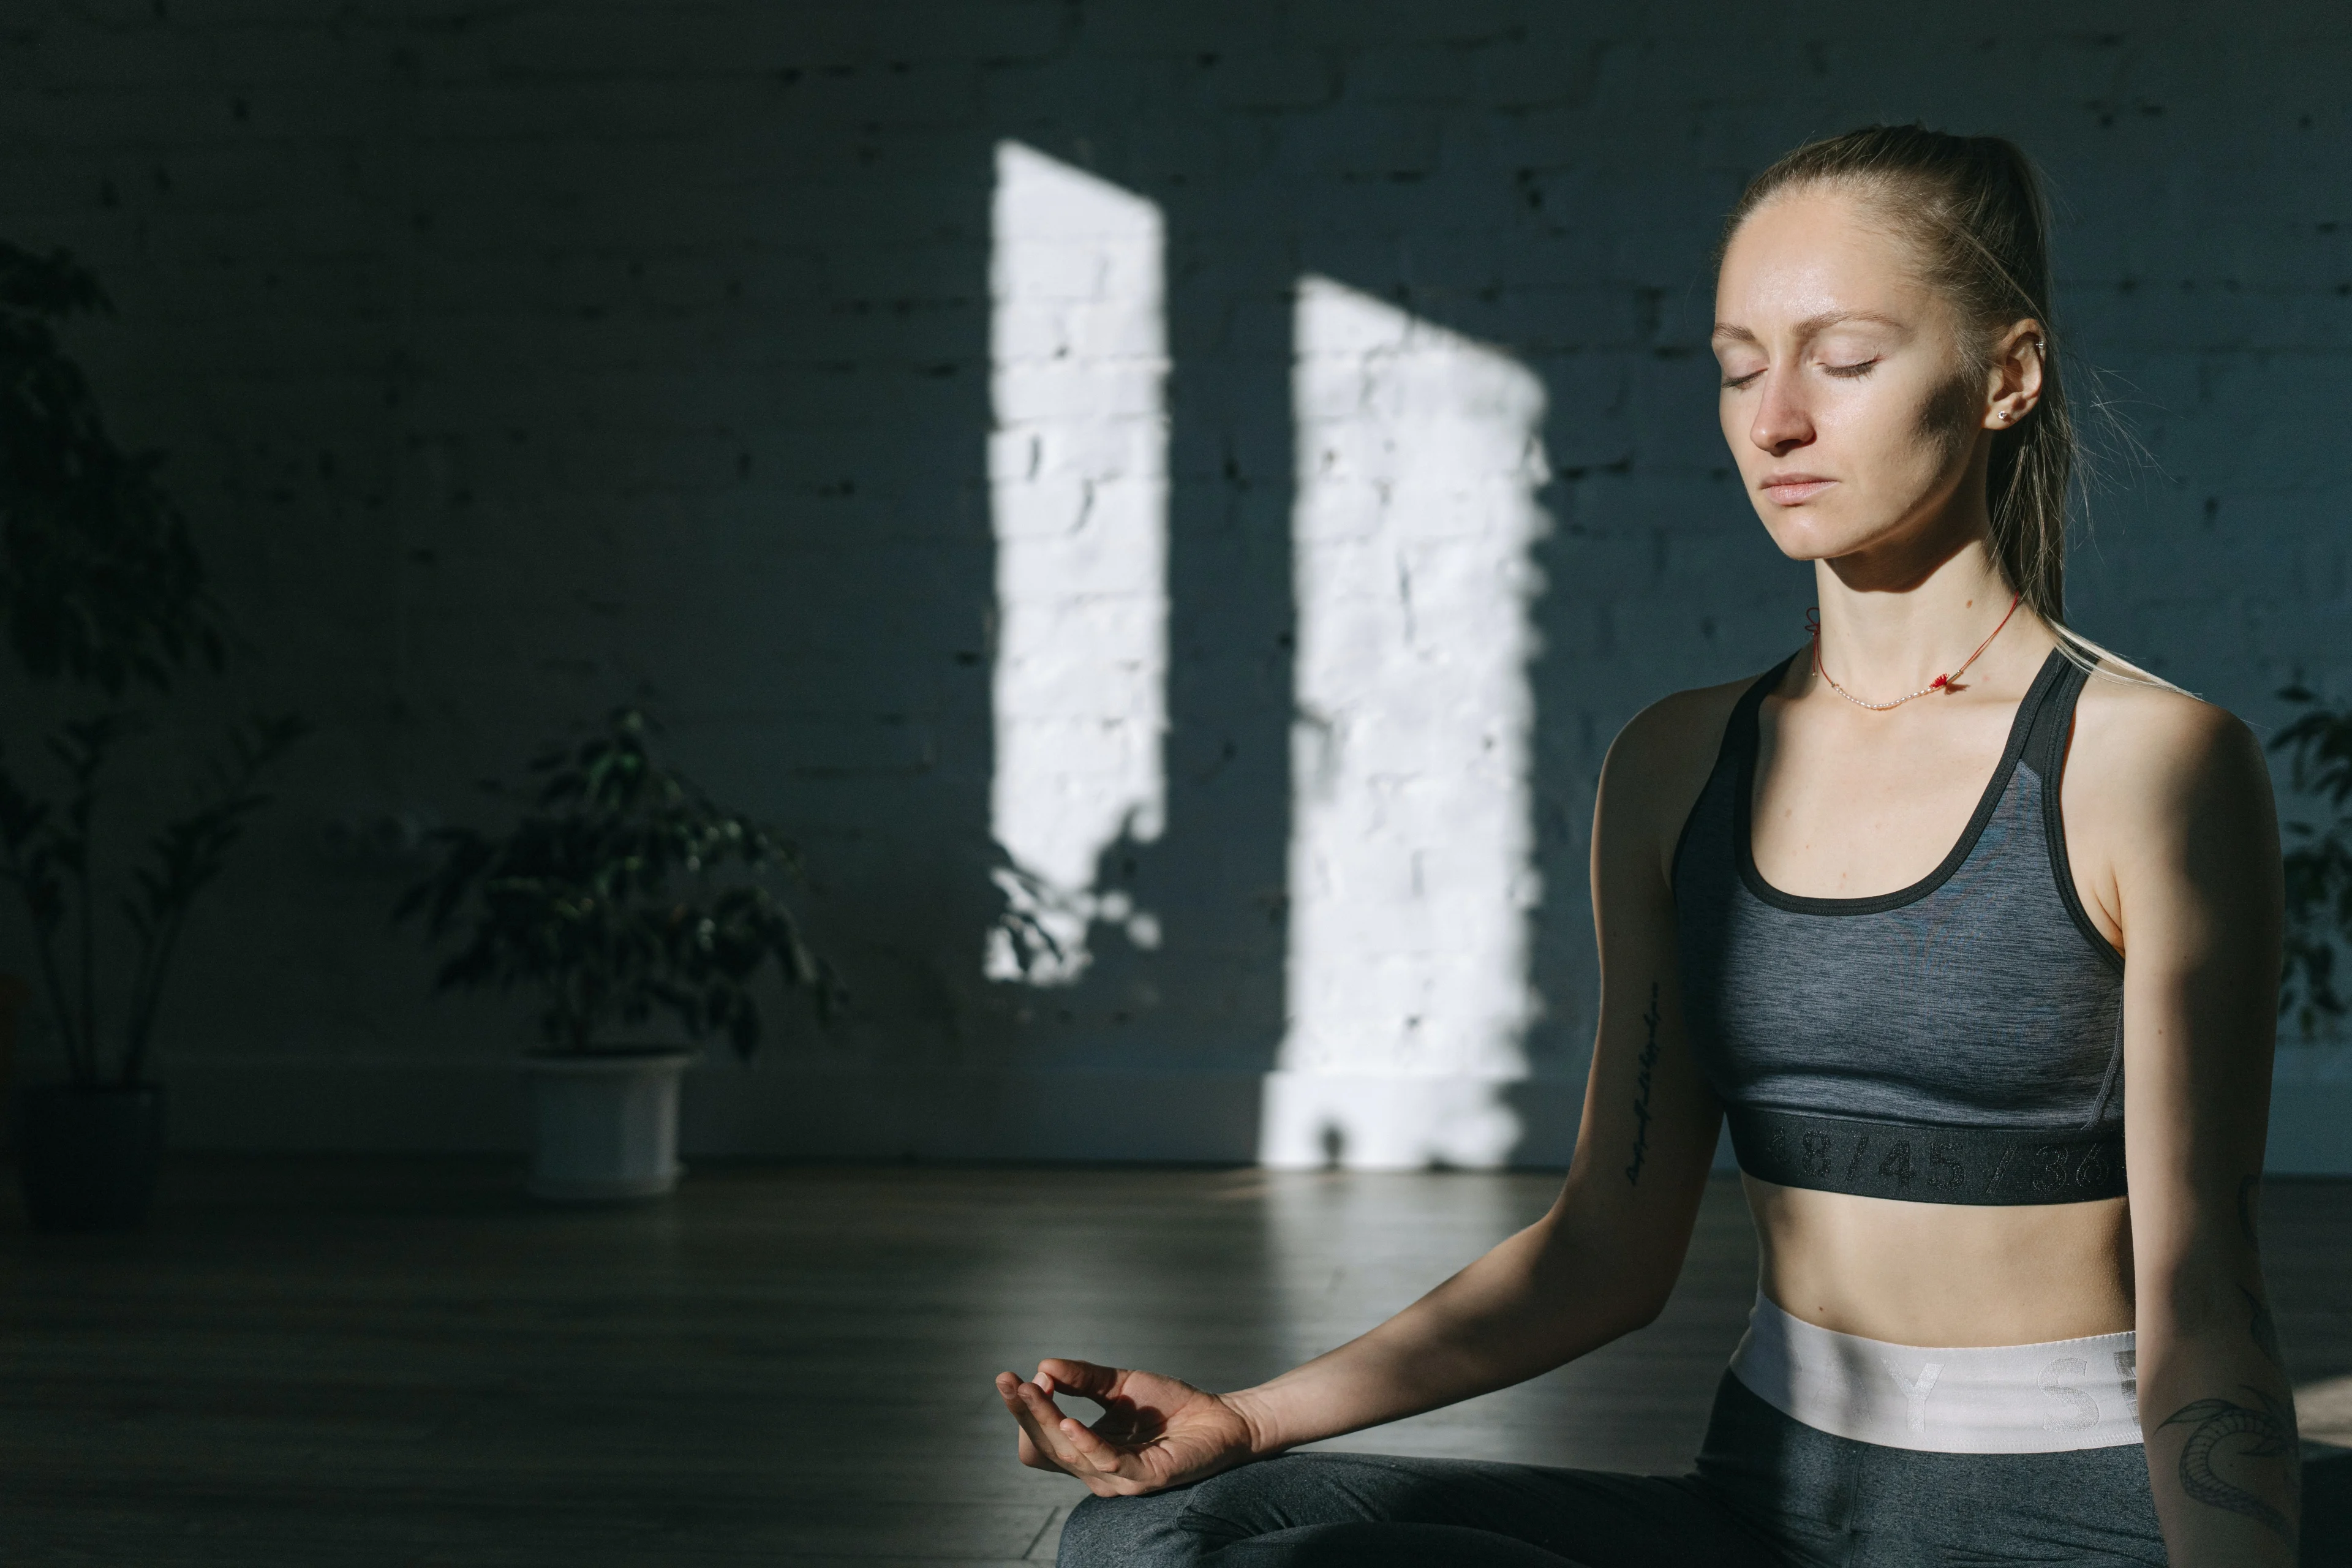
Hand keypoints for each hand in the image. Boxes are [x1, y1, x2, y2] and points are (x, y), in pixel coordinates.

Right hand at [993, 1359, 1261, 1496]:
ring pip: (1069, 1454)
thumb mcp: (1119, 1384)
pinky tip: (1068, 1422)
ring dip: (1046, 1420)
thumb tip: (1044, 1366)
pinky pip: (1107, 1464)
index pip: (1040, 1438)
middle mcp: (1096, 1469)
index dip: (1023, 1411)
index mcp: (1086, 1449)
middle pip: (1045, 1447)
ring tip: (1032, 1390)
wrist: (1221, 1417)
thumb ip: (1083, 1378)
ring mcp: (1118, 1478)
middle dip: (1025, 1412)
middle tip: (1008, 1380)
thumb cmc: (1170, 1405)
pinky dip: (1085, 1443)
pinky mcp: (1144, 1478)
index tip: (1009, 1377)